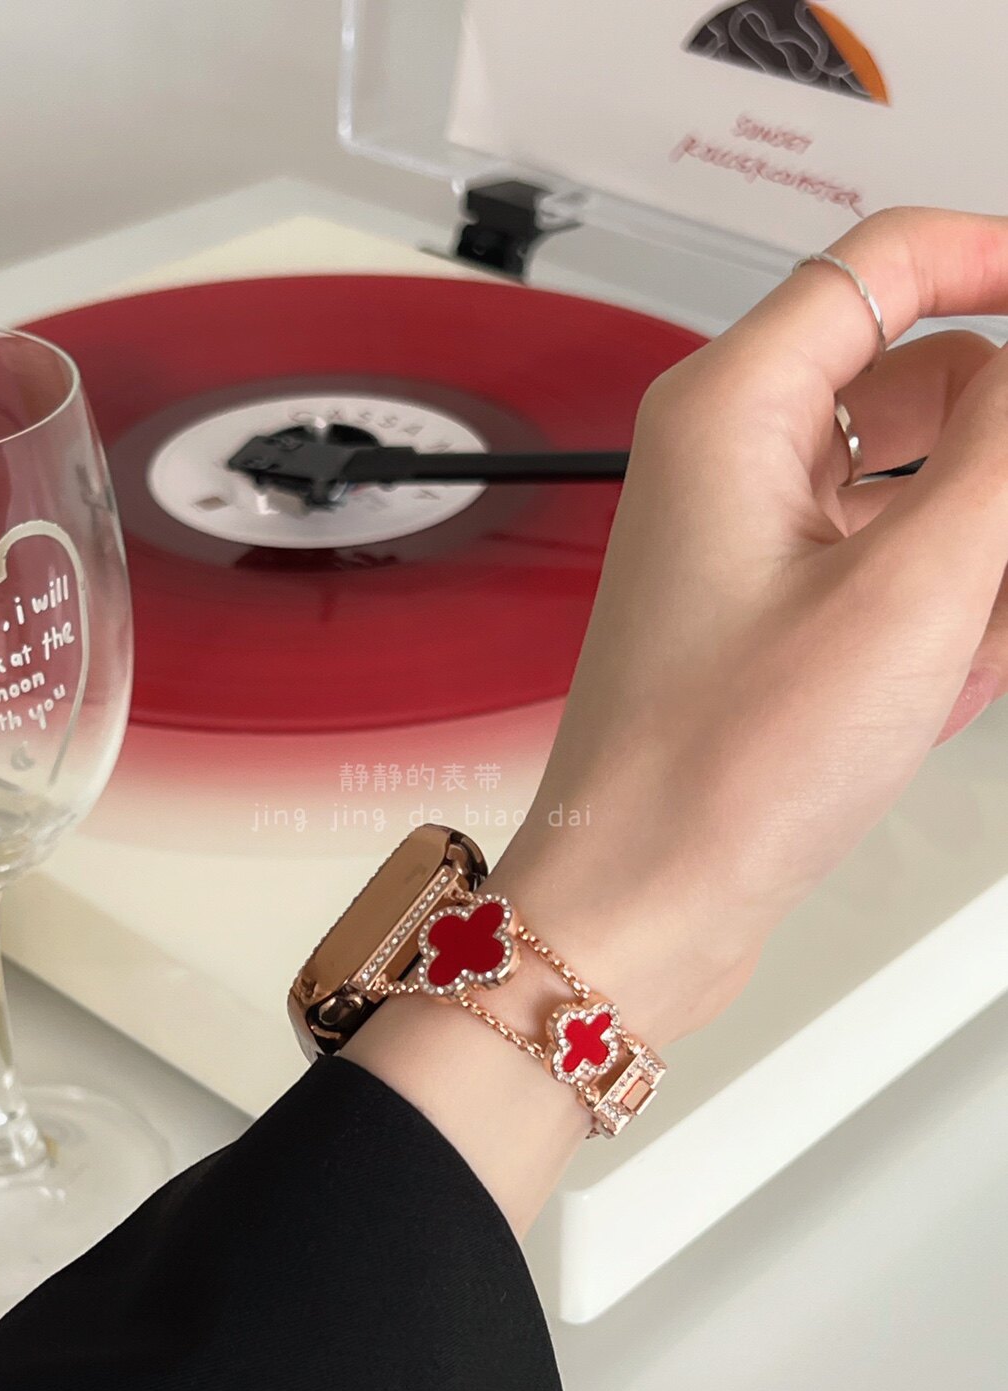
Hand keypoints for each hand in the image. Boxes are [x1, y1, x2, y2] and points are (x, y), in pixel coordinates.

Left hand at [348, 207, 1007, 1232]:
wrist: (645, 904)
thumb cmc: (718, 770)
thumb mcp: (911, 591)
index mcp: (733, 407)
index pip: (891, 259)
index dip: (1004, 259)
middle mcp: (732, 456)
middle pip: (927, 380)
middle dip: (1000, 466)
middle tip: (993, 572)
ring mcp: (754, 537)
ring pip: (923, 487)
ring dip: (979, 555)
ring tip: (966, 644)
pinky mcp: (777, 612)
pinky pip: (897, 567)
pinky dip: (948, 611)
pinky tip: (952, 680)